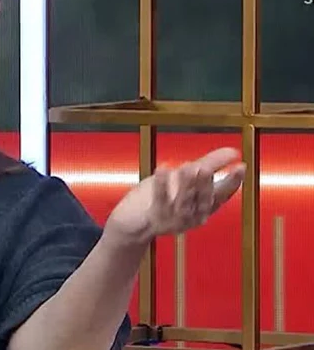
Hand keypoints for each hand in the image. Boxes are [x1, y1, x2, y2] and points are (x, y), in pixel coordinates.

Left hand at [104, 147, 246, 246]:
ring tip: (186, 166)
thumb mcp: (186, 179)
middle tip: (205, 167)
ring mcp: (174, 220)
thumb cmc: (161, 197)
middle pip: (203, 200)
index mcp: (203, 207)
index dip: (232, 182)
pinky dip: (161, 186)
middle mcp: (193, 217)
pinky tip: (162, 168)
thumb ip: (210, 164)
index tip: (241, 166)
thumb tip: (233, 152)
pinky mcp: (155, 218)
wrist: (132, 222)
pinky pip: (159, 201)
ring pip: (184, 202)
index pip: (223, 195)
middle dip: (205, 184)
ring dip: (185, 185)